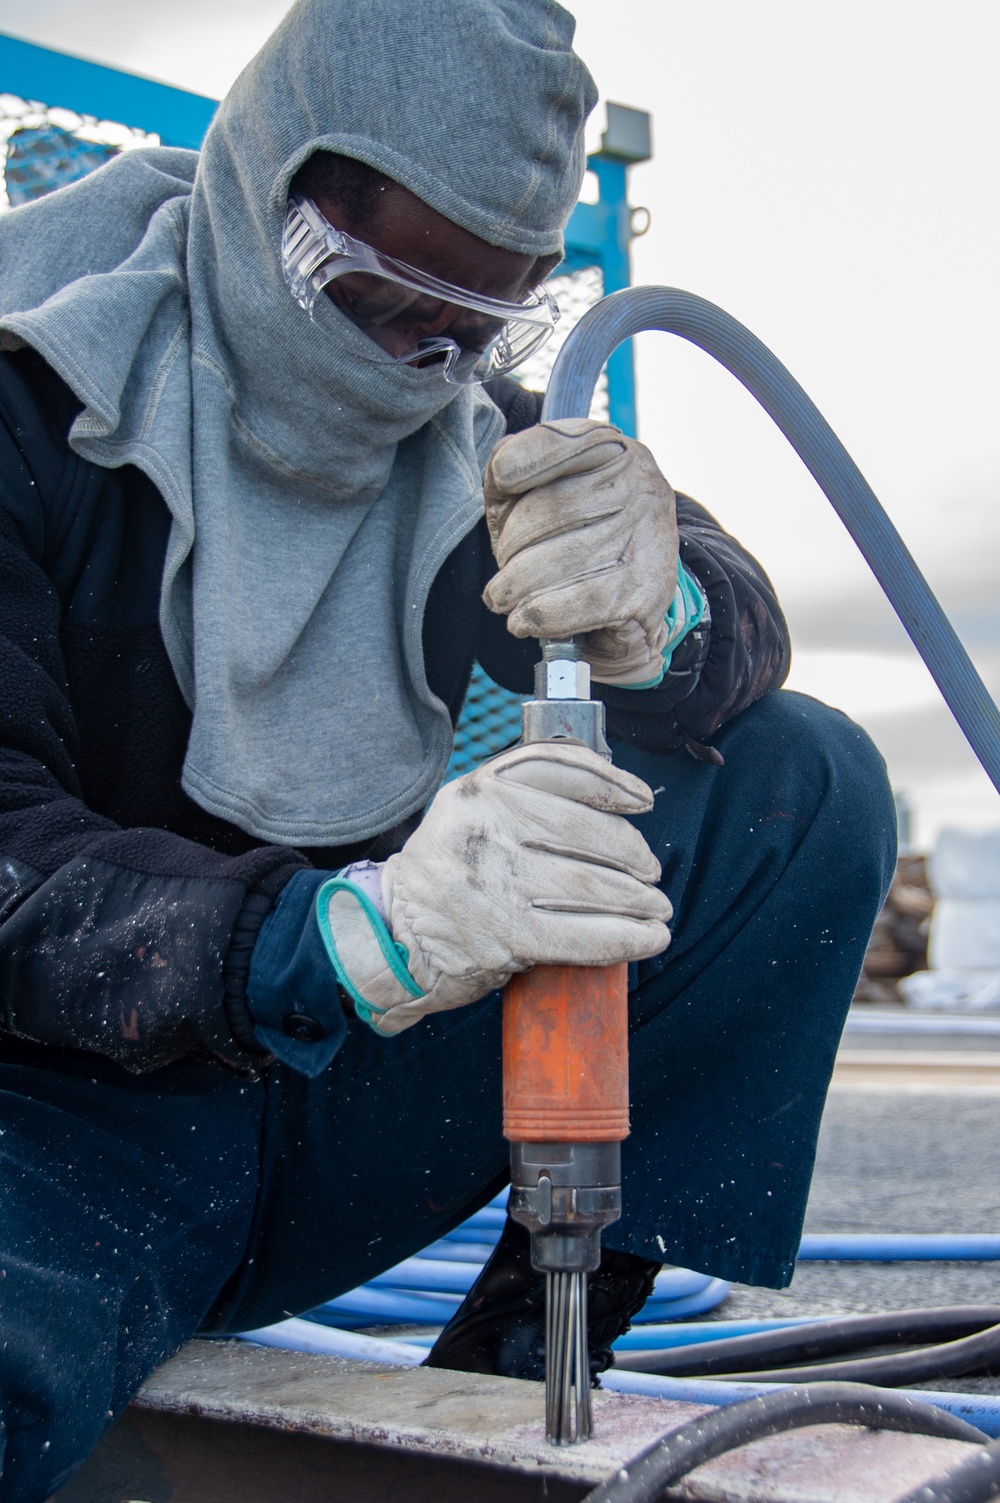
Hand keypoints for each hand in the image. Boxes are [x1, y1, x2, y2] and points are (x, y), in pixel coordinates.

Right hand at [317, 740, 671, 1035]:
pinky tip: (649, 939)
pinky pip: (584, 935)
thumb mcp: (471, 811)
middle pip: (584, 830)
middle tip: (650, 872)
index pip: (559, 769)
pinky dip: (626, 938)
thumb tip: (616, 797)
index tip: (642, 801)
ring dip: (637, 900)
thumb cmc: (452, 870)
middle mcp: (485, 829)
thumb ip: (526, 793)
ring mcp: (494, 883)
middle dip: (631, 853)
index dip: (611, 782)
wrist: (397, 934)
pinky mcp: (507, 936)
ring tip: (656, 907)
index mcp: (478, 790)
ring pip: (591, 885)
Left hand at [482, 418, 678, 685]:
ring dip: (514, 586)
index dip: (510, 468)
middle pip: (547, 509)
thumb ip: (511, 475)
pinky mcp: (647, 589)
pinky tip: (523, 620)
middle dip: (510, 545)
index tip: (501, 489)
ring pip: (559, 560)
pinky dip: (538, 615)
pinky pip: (579, 603)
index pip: (549, 443)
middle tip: (504, 565)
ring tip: (501, 597)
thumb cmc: (571, 538)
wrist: (629, 602)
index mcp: (609, 448)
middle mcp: (639, 483)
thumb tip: (503, 473)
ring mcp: (648, 535)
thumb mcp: (536, 494)